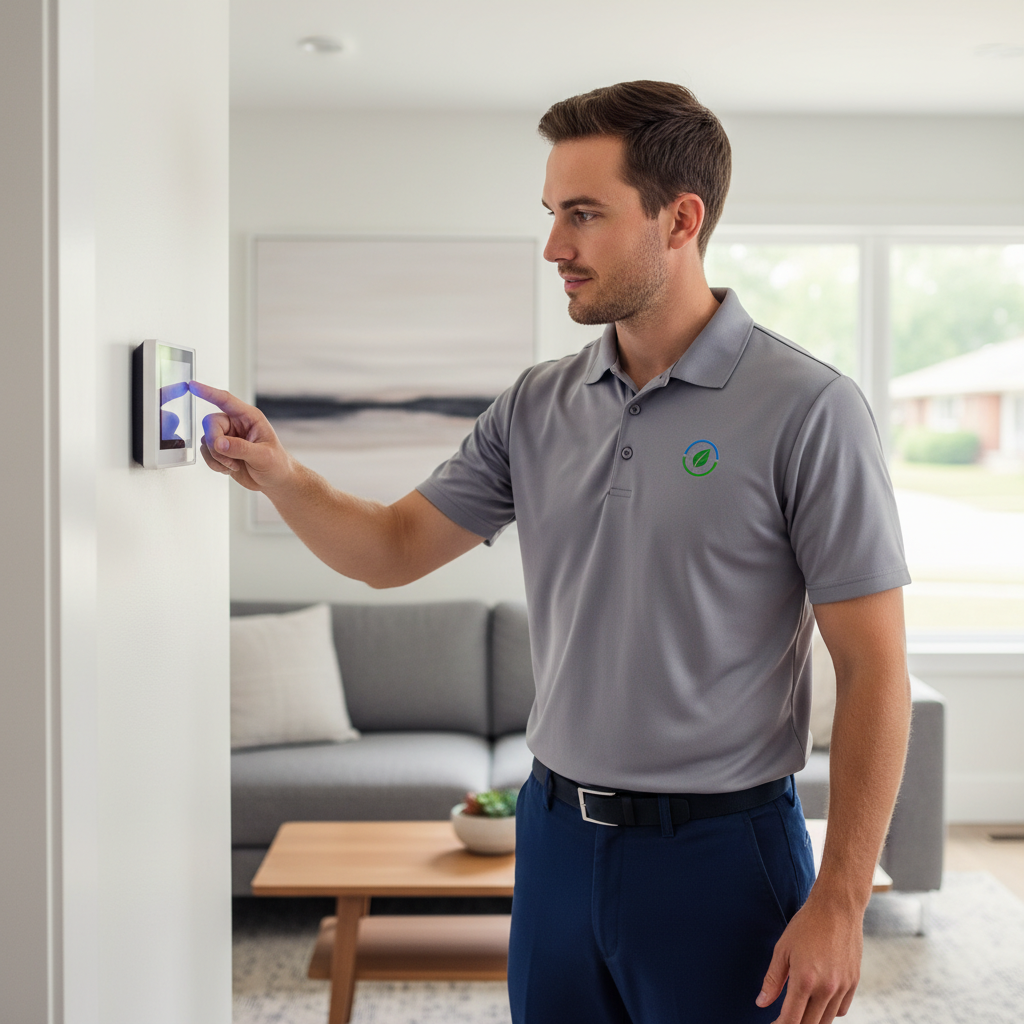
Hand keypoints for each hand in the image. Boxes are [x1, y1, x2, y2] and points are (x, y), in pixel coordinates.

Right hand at [188, 381, 291, 492]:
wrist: (275, 481)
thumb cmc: (277, 464)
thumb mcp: (263, 456)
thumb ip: (240, 448)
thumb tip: (219, 443)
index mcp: (249, 417)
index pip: (225, 400)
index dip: (208, 392)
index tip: (192, 386)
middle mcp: (236, 424)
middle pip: (210, 424)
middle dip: (215, 443)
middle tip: (228, 458)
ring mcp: (227, 437)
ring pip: (206, 441)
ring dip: (217, 457)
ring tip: (235, 465)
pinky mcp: (221, 451)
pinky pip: (206, 453)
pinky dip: (215, 464)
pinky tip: (230, 468)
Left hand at [756, 891, 862, 1022]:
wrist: (837, 907)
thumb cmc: (806, 925)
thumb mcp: (782, 949)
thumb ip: (772, 980)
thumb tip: (761, 1003)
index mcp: (805, 980)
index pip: (791, 1020)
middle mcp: (826, 988)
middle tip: (784, 1018)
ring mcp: (843, 987)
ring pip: (827, 1021)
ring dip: (812, 1020)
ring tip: (800, 1011)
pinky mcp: (854, 982)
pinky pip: (841, 1009)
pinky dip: (829, 1012)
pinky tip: (818, 1001)